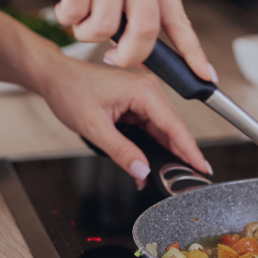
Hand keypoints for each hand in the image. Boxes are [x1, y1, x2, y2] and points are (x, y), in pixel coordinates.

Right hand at [2, 0, 216, 82]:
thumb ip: (136, 9)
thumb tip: (150, 57)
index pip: (176, 16)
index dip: (192, 50)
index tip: (205, 76)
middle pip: (145, 28)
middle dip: (128, 55)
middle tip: (112, 58)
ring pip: (104, 26)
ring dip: (85, 32)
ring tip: (77, 12)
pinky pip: (75, 14)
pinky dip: (65, 16)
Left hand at [35, 53, 211, 184]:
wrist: (55, 77)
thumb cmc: (71, 91)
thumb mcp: (95, 127)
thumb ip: (121, 151)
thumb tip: (142, 171)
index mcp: (144, 90)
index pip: (175, 125)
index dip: (190, 150)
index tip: (202, 168)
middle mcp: (148, 89)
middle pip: (172, 128)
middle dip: (179, 155)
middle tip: (187, 179)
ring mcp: (143, 96)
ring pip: (161, 130)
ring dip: (163, 152)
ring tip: (167, 175)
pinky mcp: (136, 103)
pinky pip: (150, 127)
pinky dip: (150, 145)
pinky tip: (149, 162)